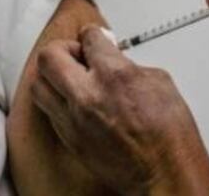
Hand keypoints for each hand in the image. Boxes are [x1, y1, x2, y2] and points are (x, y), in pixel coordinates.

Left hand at [32, 26, 208, 194]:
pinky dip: (58, 101)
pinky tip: (74, 102)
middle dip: (63, 49)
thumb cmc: (169, 136)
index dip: (92, 34)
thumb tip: (114, 59)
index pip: (88, 38)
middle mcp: (87, 96)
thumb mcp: (159, 82)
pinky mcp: (69, 139)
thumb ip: (128, 64)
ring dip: (53, 76)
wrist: (165, 174)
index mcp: (113, 75)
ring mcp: (74, 120)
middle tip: (77, 56)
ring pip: (39, 85)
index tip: (93, 38)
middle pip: (49, 56)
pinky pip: (49, 111)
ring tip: (71, 79)